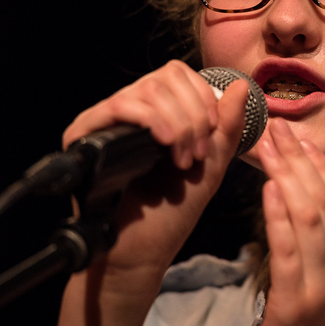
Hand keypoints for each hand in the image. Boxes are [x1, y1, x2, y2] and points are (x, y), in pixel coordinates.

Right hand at [63, 60, 248, 294]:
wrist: (140, 250)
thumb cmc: (171, 212)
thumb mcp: (211, 164)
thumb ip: (227, 126)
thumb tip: (239, 85)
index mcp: (158, 113)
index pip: (179, 75)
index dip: (202, 97)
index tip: (212, 132)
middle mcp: (130, 111)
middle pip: (166, 77)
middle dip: (194, 114)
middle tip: (197, 153)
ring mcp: (106, 120)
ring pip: (147, 89)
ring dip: (177, 122)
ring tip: (182, 160)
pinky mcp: (84, 132)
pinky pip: (120, 105)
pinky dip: (151, 120)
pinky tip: (166, 145)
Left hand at [239, 119, 324, 325]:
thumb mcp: (314, 293)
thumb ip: (312, 254)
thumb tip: (295, 208)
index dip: (321, 166)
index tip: (299, 136)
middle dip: (301, 160)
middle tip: (276, 127)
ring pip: (311, 219)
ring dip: (287, 177)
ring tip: (265, 146)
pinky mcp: (297, 306)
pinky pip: (290, 251)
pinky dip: (279, 216)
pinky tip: (266, 189)